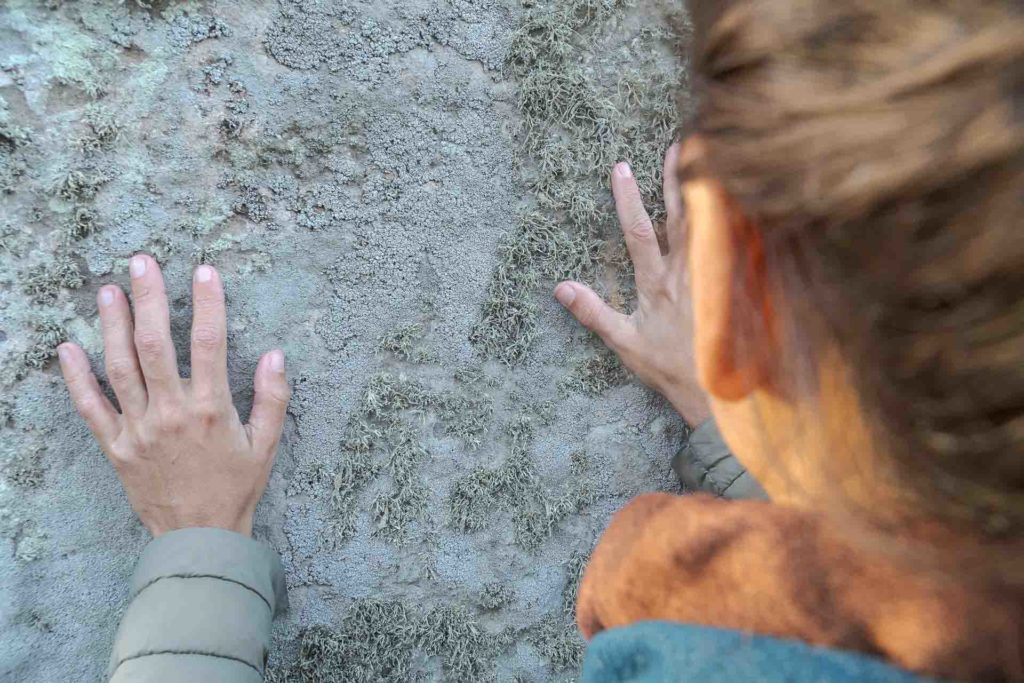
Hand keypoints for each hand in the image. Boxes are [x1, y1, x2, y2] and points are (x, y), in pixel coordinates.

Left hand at [57, 254, 290, 536]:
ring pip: (120, 367)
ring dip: (112, 325)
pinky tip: (67, 348)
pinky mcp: (116, 446)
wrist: (199, 536)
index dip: (208, 304)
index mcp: (211, 409)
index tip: (204, 272)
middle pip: (155, 344)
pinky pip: (90, 407)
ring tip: (108, 291)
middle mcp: (171, 413)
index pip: (210, 344)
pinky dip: (76, 378)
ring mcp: (139, 429)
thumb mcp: (266, 445)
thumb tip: (276, 355)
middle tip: (142, 263)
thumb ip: (272, 398)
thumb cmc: (236, 488)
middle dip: (149, 299)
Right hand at [554, 144, 710, 424]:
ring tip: (709, 161)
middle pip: (681, 218)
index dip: (628, 200)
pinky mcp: (731, 284)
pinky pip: (736, 245)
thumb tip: (561, 286)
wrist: (714, 393)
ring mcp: (711, 277)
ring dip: (707, 192)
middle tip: (678, 145)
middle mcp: (686, 274)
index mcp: (656, 285)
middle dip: (676, 180)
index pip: (639, 233)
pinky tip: (742, 200)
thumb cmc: (666, 368)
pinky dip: (737, 220)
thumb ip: (593, 313)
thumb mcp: (624, 344)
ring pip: (710, 226)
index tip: (621, 168)